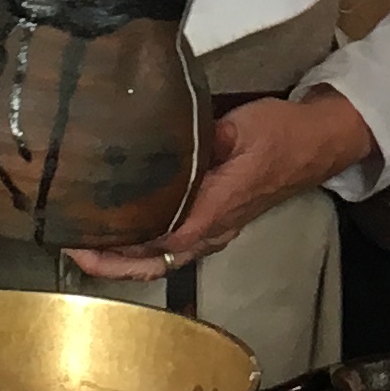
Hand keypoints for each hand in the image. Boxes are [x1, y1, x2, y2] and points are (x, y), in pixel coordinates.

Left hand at [65, 89, 376, 280]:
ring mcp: (216, 231)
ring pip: (163, 259)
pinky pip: (173, 246)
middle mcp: (213, 230)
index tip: (82, 240)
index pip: (161, 240)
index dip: (119, 248)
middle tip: (72, 249)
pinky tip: (122, 235)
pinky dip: (143, 249)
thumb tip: (159, 140)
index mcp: (216, 209)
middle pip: (155, 262)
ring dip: (125, 260)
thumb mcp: (240, 127)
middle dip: (112, 263)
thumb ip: (201, 139)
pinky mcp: (216, 222)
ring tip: (87, 246)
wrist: (317, 142)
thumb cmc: (281, 133)